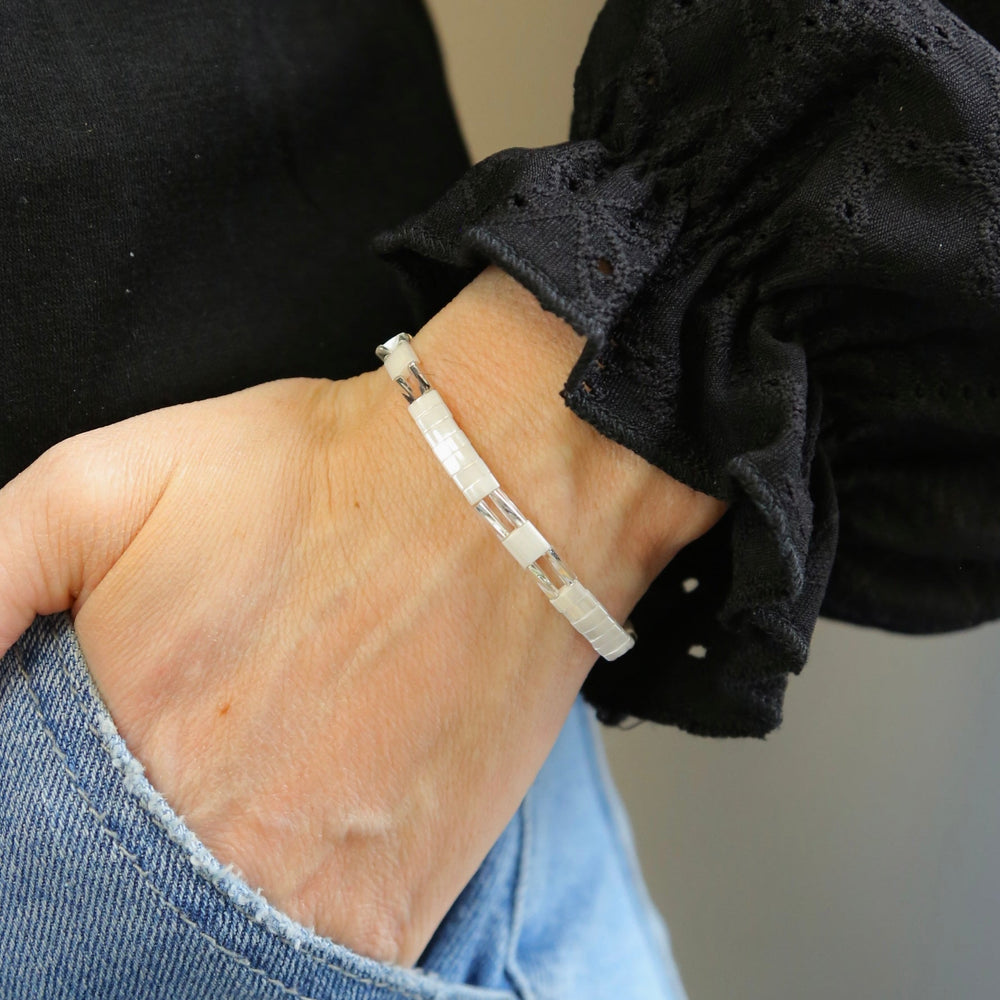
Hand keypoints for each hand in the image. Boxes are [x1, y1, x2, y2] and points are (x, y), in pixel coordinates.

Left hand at [0, 268, 724, 963]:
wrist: (498, 499)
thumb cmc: (319, 478)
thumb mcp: (109, 479)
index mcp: (115, 748)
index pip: (21, 861)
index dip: (30, 846)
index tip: (75, 797)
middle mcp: (204, 844)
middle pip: (98, 926)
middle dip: (104, 879)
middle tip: (171, 791)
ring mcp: (308, 893)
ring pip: (195, 965)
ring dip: (189, 916)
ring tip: (231, 820)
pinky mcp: (396, 910)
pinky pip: (306, 977)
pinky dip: (276, 942)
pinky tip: (287, 862)